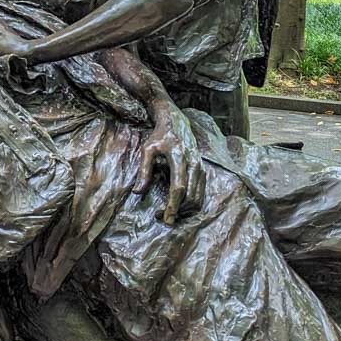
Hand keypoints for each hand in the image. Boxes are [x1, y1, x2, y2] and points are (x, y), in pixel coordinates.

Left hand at [136, 102, 204, 223]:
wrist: (176, 122)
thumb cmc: (159, 136)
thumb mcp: (147, 150)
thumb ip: (143, 171)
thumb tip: (137, 192)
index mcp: (178, 157)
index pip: (179, 187)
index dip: (173, 205)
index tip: (166, 218)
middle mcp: (193, 163)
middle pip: (190, 196)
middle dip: (178, 211)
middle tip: (162, 217)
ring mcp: (200, 166)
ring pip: (198, 197)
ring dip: (184, 209)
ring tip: (169, 212)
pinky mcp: (202, 170)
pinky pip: (201, 193)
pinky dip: (191, 203)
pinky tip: (178, 205)